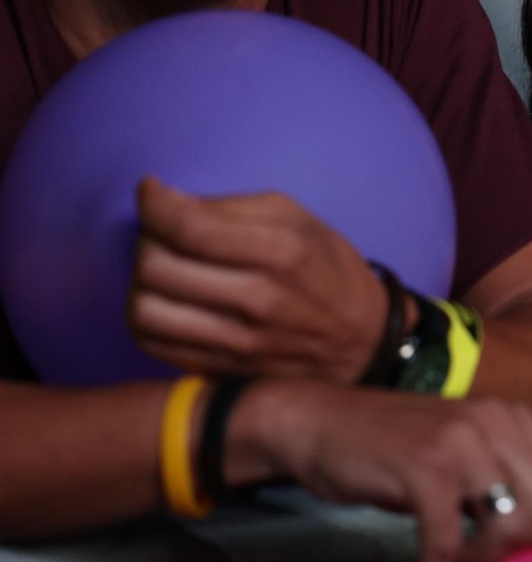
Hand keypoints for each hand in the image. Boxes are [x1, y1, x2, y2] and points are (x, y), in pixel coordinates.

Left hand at [129, 178, 388, 382]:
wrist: (362, 342)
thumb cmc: (329, 269)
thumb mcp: (300, 220)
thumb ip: (234, 208)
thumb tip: (169, 202)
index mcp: (284, 252)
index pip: (190, 228)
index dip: (154, 204)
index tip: (151, 191)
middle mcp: (259, 299)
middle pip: (157, 267)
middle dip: (146, 239)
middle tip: (160, 232)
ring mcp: (240, 342)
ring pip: (144, 310)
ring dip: (140, 281)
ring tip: (160, 269)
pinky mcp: (224, 370)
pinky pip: (153, 343)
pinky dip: (144, 316)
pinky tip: (165, 299)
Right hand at [236, 382, 531, 561]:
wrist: (321, 422)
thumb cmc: (395, 447)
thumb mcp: (466, 450)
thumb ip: (506, 476)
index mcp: (518, 418)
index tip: (521, 543)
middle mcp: (499, 422)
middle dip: (524, 546)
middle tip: (486, 555)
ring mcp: (463, 442)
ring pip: (512, 524)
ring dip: (484, 559)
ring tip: (457, 561)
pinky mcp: (424, 469)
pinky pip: (448, 541)